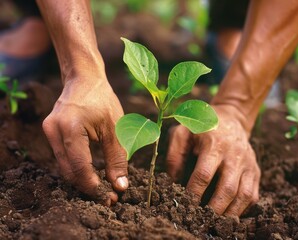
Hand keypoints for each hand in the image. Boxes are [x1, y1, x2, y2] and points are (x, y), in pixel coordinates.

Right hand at [42, 75, 127, 203]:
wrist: (84, 79)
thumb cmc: (103, 100)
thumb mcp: (116, 128)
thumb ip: (118, 158)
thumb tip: (120, 186)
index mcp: (70, 127)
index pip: (80, 167)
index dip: (95, 187)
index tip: (110, 198)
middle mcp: (54, 130)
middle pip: (69, 171)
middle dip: (88, 187)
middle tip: (108, 196)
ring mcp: (48, 131)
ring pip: (64, 167)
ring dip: (82, 179)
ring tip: (103, 187)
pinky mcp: (50, 132)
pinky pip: (63, 158)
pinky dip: (77, 168)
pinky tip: (91, 173)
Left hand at [166, 105, 259, 215]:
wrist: (231, 118)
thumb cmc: (201, 126)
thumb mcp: (182, 132)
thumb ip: (174, 155)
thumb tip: (173, 181)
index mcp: (214, 144)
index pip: (204, 174)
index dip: (194, 193)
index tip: (184, 204)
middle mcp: (234, 155)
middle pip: (227, 189)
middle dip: (214, 209)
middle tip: (201, 220)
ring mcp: (248, 164)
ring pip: (244, 195)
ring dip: (230, 213)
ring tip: (216, 222)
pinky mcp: (255, 170)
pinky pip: (253, 195)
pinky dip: (242, 209)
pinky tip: (229, 213)